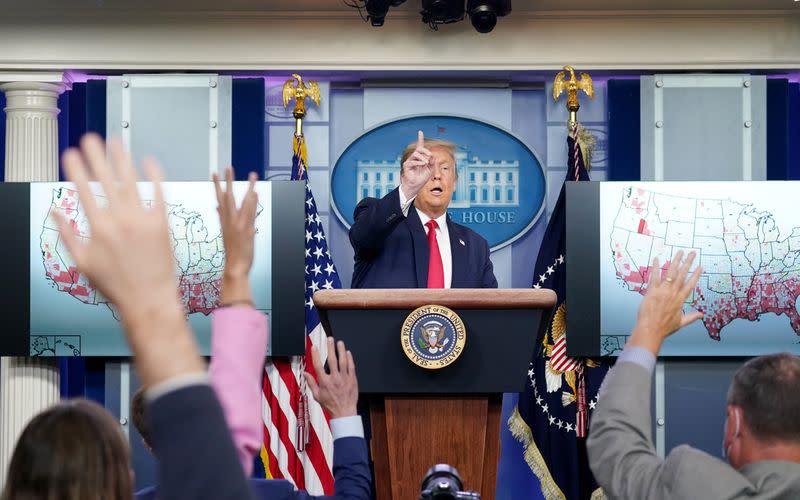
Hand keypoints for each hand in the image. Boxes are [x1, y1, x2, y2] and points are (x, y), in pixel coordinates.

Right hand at [57, 135, 178, 321]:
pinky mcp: (163, 223)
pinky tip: (149, 160)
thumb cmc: (116, 285)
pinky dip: (154, 176)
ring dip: (122, 159)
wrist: (149, 299)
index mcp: (98, 228)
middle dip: (96, 156)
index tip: (70, 153)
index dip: (76, 169)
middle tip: (90, 138)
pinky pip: (159, 193)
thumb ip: (68, 234)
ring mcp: (143, 220)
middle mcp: (120, 220)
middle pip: (106, 180)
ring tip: (116, 141)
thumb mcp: (83, 263)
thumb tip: (54, 211)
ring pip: (131, 182)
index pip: (84, 190)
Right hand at [213, 167, 257, 304]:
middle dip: (227, 181)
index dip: (217, 186)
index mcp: (224, 221)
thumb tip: (217, 207)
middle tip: (227, 167)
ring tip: (252, 174)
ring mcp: (238, 225)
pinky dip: (253, 203)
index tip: (214, 173)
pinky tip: (256, 192)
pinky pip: (250, 213)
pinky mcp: (246, 230)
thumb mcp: (225, 233)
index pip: (219, 199)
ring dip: (248, 187)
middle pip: (228, 197)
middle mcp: (229, 221)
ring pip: (242, 202)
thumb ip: (221, 218)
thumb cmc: (232, 253)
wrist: (234, 268)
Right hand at [304, 337, 357, 418]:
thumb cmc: (330, 405)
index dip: (316, 355)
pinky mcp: (352, 379)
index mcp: (325, 382)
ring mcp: (344, 378)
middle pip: (332, 360)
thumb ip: (311, 383)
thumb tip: (305, 374)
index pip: (318, 366)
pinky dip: (349, 359)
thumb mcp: (317, 395)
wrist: (344, 412)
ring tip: (340, 343)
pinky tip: (348, 353)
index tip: (314, 347)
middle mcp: (335, 379)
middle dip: (330, 348)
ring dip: (341, 350)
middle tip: (330, 339)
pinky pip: (351, 366)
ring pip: (343, 361)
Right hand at [400, 130, 431, 198]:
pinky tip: (423, 164)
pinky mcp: (407, 165)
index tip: (420, 132)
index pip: (420, 146)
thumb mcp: (430, 169)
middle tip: (430, 155)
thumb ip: (432, 162)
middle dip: (425, 150)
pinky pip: (412, 161)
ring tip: (426, 163)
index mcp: (421, 158)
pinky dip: (419, 162)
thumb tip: (432, 155)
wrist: (416, 186)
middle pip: (419, 149)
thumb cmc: (422, 178)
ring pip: (416, 154)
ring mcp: (410, 161)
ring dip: (423, 157)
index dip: (420, 139)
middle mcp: (415, 158)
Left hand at [628, 250, 703, 355]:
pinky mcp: (652, 291)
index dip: (696, 274)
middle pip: (682, 275)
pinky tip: (657, 258)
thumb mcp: (681, 322)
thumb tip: (702, 315)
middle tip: (693, 253)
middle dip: (688, 263)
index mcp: (680, 300)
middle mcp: (673, 293)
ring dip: (675, 261)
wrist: (651, 330)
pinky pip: (654, 277)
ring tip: (680, 252)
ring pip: (671, 273)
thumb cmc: (665, 328)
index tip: (701, 266)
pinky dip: (656, 267)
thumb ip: (692, 317)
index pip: (691, 284)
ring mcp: (662, 291)